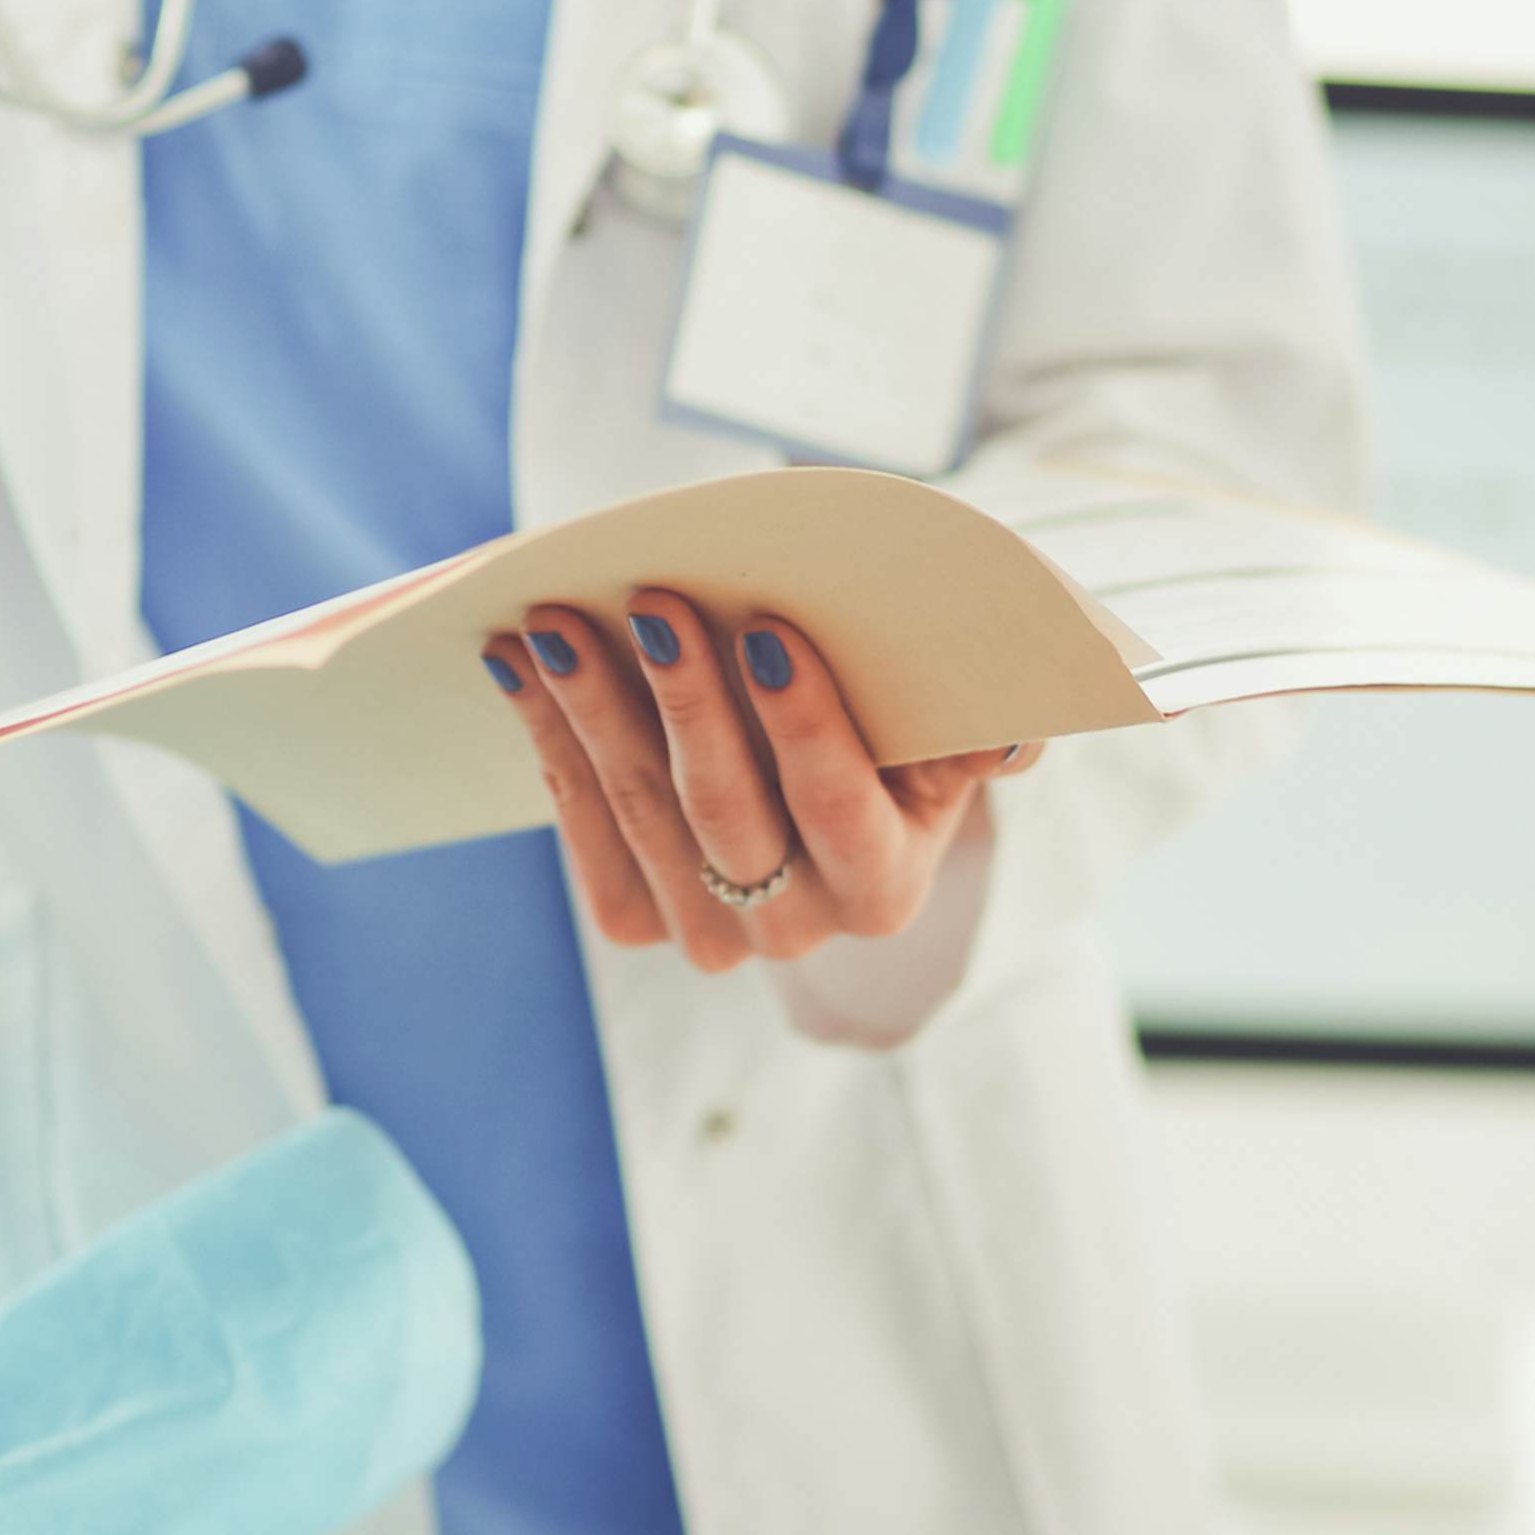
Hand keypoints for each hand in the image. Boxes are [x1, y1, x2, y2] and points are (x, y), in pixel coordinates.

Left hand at [484, 589, 1041, 968]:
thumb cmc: (896, 721)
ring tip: (556, 619)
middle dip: (683, 697)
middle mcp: (799, 930)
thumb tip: (1015, 734)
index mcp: (886, 887)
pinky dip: (551, 740)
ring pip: (644, 813)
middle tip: (647, 599)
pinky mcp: (640, 917)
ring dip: (591, 709)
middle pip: (727, 810)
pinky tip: (520, 668)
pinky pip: (586, 831)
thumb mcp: (952, 721)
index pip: (839, 804)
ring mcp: (712, 934)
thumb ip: (987, 725)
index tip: (767, 630)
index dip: (804, 721)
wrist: (821, 776)